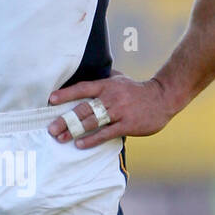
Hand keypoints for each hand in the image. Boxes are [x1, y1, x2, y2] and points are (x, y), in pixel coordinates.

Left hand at [47, 72, 174, 148]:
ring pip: (92, 122)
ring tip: (60, 138)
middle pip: (83, 109)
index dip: (66, 93)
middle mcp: (110, 98)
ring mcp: (118, 112)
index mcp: (107, 85)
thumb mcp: (120, 78)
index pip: (83, 88)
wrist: (163, 97)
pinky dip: (92, 139)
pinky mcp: (127, 125)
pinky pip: (106, 133)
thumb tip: (88, 70)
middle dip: (65, 119)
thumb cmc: (138, 90)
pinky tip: (80, 144)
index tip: (51, 99)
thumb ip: (104, 77)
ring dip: (74, 131)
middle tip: (51, 128)